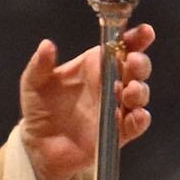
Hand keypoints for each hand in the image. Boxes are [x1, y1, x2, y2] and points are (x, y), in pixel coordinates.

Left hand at [19, 24, 154, 179]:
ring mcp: (116, 108)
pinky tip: (135, 115)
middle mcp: (109, 84)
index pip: (120, 47)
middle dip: (140, 63)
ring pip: (139, 94)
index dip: (135, 38)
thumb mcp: (33, 83)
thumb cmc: (39, 109)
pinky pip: (136, 124)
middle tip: (132, 62)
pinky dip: (140, 119)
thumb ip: (40, 64)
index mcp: (94, 66)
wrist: (39, 146)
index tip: (145, 32)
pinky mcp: (118, 132)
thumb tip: (46, 45)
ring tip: (130, 90)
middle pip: (136, 68)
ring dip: (140, 90)